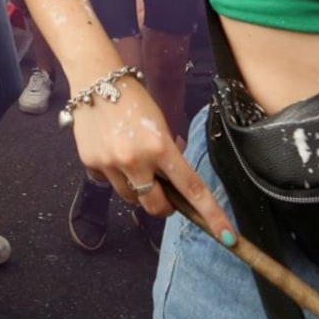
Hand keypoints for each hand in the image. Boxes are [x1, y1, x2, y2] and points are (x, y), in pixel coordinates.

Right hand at [68, 77, 234, 239]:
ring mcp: (111, 164)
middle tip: (164, 195)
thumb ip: (167, 154)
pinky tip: (111, 152)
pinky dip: (114, 175)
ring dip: (137, 189)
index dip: (212, 215)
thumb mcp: (160, 124)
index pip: (192, 188)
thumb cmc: (134, 99)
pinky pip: (108, 183)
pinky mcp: (91, 164)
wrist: (95, 80)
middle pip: (156, 206)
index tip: (227, 237)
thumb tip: (172, 179)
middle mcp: (135, 160)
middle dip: (164, 206)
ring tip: (131, 163)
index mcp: (160, 147)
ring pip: (131, 198)